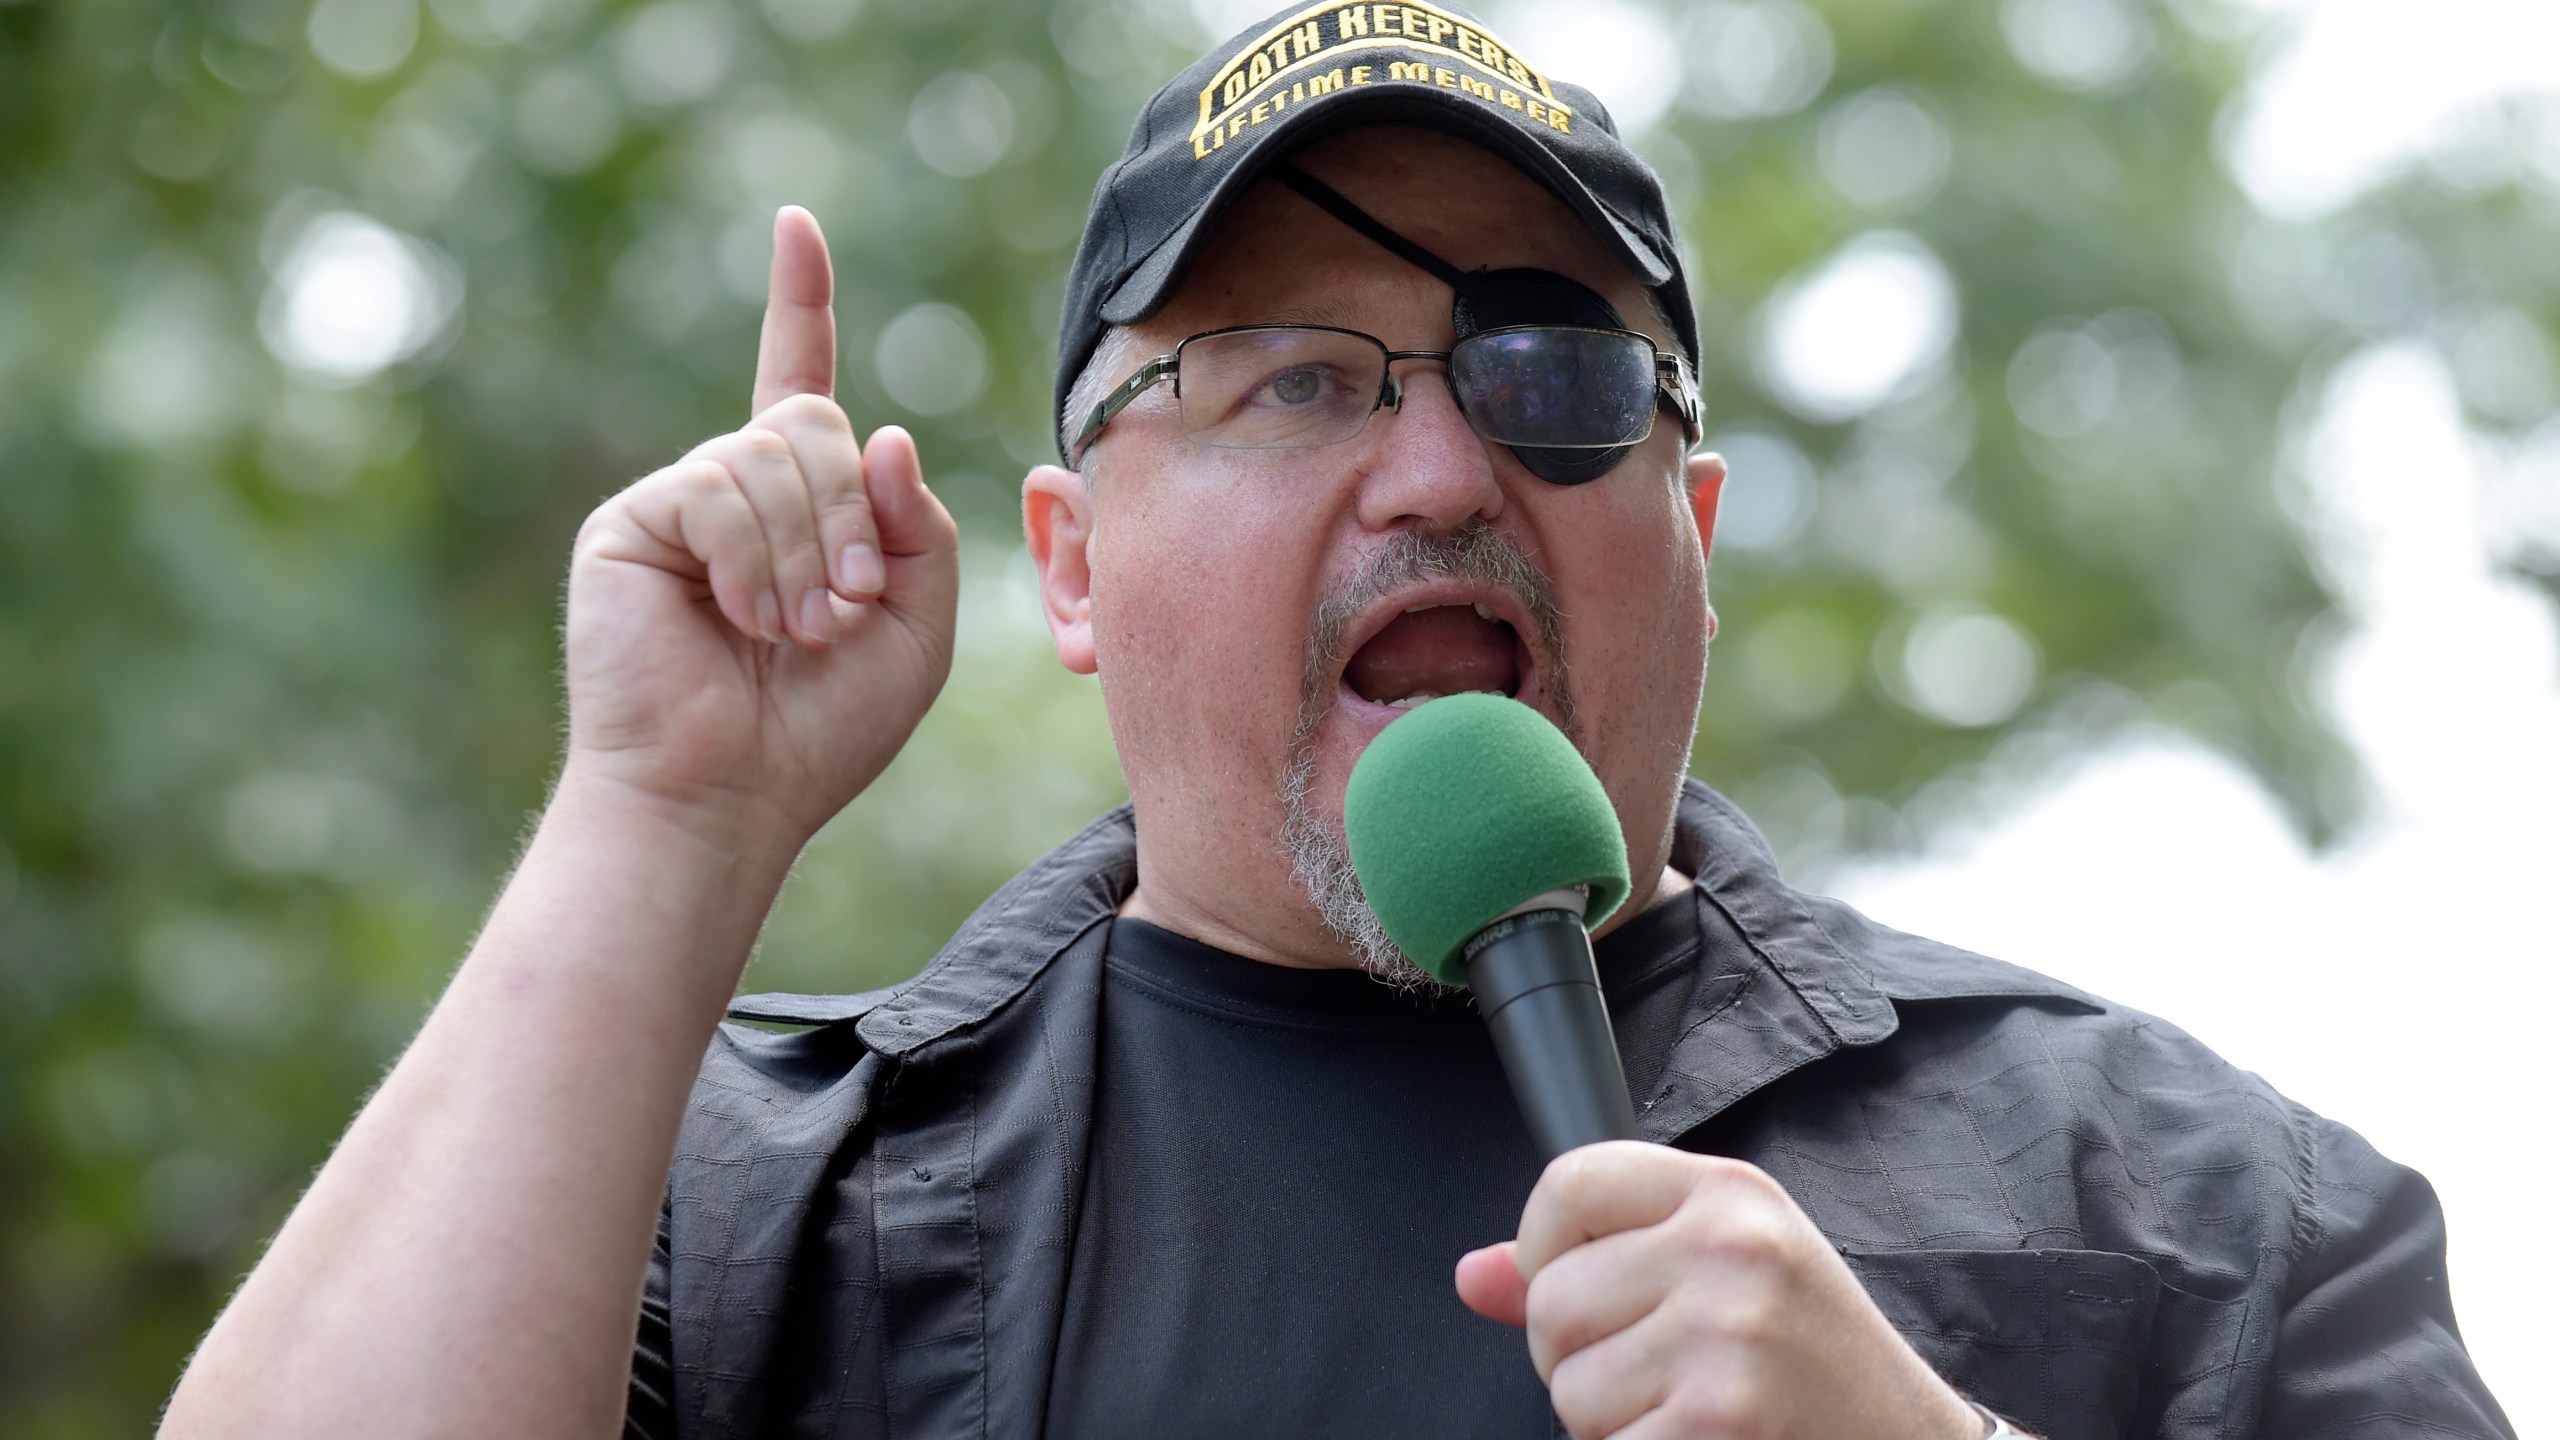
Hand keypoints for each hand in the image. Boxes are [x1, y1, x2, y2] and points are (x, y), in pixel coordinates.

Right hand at [562, 206, 959, 843]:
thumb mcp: (916, 628)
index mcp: (797, 506)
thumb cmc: (819, 731)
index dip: (799, 302)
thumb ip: (920, 530)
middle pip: (814, 421)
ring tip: (794, 631)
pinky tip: (741, 619)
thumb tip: (886, 434)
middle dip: (851, 511)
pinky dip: (754, 557)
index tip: (796, 226)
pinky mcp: (631, 523)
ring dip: (808, 549)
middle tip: (846, 605)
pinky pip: (718, 487)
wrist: (728, 797)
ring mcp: (678, 502)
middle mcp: (733, 490)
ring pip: (772, 454)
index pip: (798, 379)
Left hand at [1457, 1141, 1984, 1439]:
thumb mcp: (1725, 1276)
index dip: (1545, 1248)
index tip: (1581, 1287)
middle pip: (1552, 1299)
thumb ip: (1595, 1261)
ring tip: (1691, 1413)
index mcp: (1729, 1195)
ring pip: (1569, 1387)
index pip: (1568, 1180)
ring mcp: (1728, 1336)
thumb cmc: (1813, 1366)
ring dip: (1611, 1422)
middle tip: (1660, 1376)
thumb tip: (1476, 1276)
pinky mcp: (1719, 1421)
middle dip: (1579, 1358)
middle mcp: (1731, 1249)